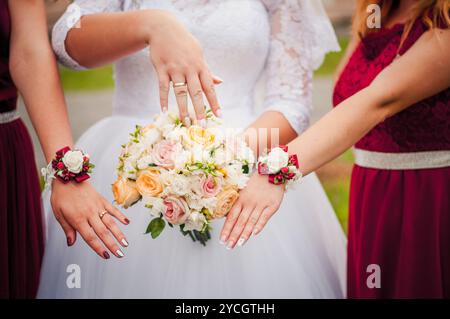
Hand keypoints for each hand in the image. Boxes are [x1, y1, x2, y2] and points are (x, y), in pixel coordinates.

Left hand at [50, 180, 129, 258]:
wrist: (67, 177)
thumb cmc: (60, 196)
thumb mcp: (58, 214)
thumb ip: (67, 229)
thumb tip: (71, 243)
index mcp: (78, 219)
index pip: (90, 237)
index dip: (98, 247)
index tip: (106, 256)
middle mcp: (90, 213)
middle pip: (103, 232)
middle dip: (112, 244)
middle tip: (120, 254)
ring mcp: (97, 206)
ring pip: (110, 222)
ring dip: (119, 233)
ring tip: (126, 243)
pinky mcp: (101, 199)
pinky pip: (112, 209)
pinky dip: (120, 216)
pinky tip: (127, 223)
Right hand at [147, 10, 221, 124]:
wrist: (164, 28)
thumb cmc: (184, 43)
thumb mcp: (198, 54)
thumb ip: (207, 70)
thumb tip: (220, 82)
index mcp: (200, 66)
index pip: (209, 88)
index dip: (214, 102)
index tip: (219, 116)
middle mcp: (189, 69)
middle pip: (196, 93)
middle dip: (200, 110)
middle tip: (202, 125)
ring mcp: (175, 69)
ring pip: (180, 92)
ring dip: (183, 108)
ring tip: (185, 122)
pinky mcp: (161, 69)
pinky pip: (163, 87)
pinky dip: (163, 99)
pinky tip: (164, 111)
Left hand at [219, 173, 284, 248]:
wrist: (272, 171)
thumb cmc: (256, 184)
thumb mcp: (243, 191)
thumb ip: (237, 205)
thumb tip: (228, 219)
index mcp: (240, 199)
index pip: (231, 217)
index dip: (226, 229)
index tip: (222, 240)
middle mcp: (249, 202)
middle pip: (240, 221)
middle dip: (233, 235)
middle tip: (228, 246)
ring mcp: (261, 204)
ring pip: (251, 221)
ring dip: (245, 234)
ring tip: (239, 244)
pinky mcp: (272, 205)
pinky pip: (264, 217)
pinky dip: (259, 225)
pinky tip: (254, 233)